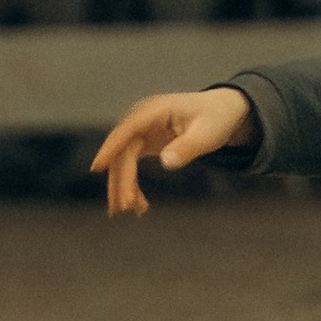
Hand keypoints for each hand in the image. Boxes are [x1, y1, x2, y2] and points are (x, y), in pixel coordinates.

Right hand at [90, 86, 253, 217]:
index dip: (110, 148)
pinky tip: (139, 204)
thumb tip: (166, 162)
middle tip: (125, 208)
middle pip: (123, 150)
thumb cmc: (216, 118)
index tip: (98, 168)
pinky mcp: (144, 140)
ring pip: (123, 160)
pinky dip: (132, 183)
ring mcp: (141, 129)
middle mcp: (142, 118)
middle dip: (121, 179)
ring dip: (124, 185)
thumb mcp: (207, 134)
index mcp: (154, 110)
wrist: (222, 110)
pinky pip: (130, 163)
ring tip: (132, 210)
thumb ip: (187, 148)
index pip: (126, 130)